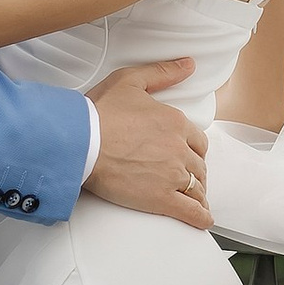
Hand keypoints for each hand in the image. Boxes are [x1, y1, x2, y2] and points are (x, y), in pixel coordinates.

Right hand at [87, 61, 213, 231]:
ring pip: (196, 187)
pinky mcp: (161, 199)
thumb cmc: (99, 112)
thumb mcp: (131, 81)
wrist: (80, 143)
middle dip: (194, 172)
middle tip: (187, 178)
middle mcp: (179, 148)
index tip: (186, 155)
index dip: (193, 149)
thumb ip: (162, 72)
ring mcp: (172, 175)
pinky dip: (200, 217)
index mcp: (175, 123)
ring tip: (194, 199)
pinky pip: (191, 211)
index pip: (197, 141)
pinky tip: (202, 220)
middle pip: (198, 165)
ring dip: (197, 193)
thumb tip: (188, 64)